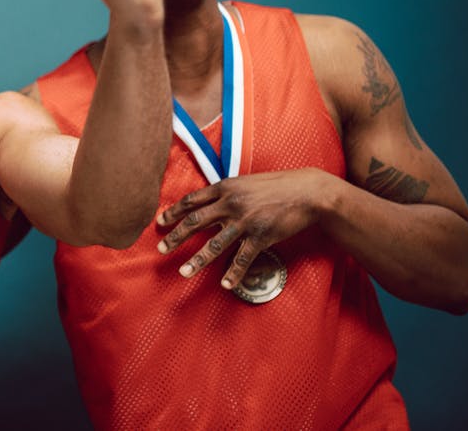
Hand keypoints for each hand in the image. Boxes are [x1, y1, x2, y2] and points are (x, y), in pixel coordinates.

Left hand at [156, 168, 331, 288]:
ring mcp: (245, 221)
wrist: (308, 192)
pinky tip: (224, 285)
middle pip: (195, 222)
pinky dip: (233, 273)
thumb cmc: (277, 186)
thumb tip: (206, 204)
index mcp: (225, 188)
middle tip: (160, 250)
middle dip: (175, 237)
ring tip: (184, 273)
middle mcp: (231, 204)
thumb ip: (226, 193)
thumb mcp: (246, 183)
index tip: (160, 222)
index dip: (174, 212)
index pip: (191, 201)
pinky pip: (242, 258)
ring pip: (214, 244)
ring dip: (197, 261)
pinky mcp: (261, 236)